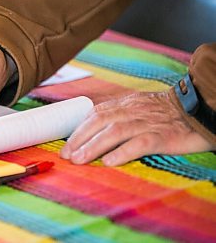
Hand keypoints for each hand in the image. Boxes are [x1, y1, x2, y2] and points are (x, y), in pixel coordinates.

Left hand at [60, 91, 212, 165]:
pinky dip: (122, 152)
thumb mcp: (139, 106)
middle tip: (66, 155)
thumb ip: (118, 114)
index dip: (79, 128)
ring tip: (80, 159)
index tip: (66, 144)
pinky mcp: (163, 135)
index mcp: (126, 104)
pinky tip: (109, 162)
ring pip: (115, 131)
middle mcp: (133, 111)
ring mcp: (148, 122)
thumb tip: (92, 128)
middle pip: (100, 121)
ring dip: (94, 146)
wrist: (199, 108)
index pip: (96, 113)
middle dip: (80, 138)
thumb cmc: (166, 112)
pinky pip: (140, 143)